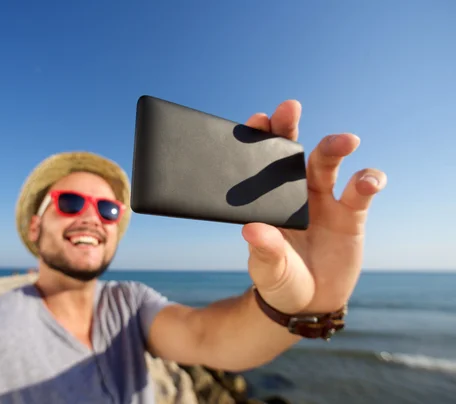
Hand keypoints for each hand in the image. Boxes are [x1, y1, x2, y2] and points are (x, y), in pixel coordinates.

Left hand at [242, 100, 386, 313]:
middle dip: (289, 127)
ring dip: (335, 147)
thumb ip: (264, 251)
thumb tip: (253, 230)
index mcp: (268, 201)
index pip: (259, 164)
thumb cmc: (279, 280)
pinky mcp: (351, 215)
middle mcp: (294, 193)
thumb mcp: (268, 270)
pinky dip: (368, 181)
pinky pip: (362, 191)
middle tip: (289, 107)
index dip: (259, 139)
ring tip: (346, 141)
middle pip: (292, 153)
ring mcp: (324, 200)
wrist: (308, 301)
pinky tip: (370, 181)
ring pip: (329, 163)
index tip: (258, 120)